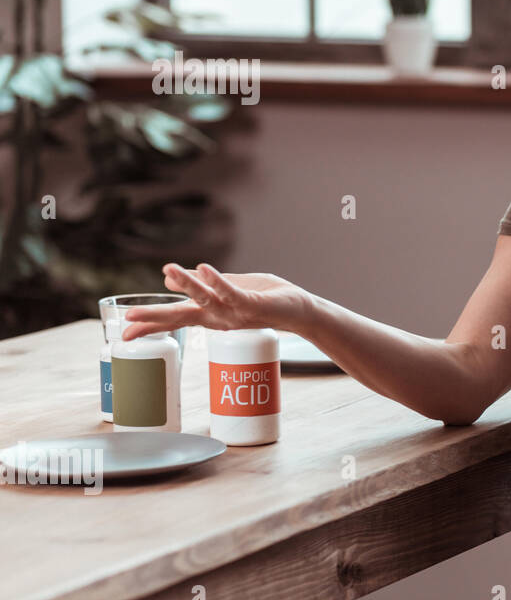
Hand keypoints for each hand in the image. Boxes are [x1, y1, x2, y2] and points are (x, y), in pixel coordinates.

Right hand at [121, 263, 311, 340]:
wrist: (299, 310)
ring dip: (187, 284)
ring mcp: (235, 312)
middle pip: (182, 316)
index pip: (176, 319)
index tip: (123, 332)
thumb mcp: (231, 289)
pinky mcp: (252, 304)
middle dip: (155, 318)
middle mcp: (218, 317)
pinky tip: (204, 268)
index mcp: (211, 314)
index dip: (150, 324)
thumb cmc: (266, 298)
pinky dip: (217, 280)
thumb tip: (171, 281)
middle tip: (127, 320)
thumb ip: (206, 285)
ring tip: (168, 269)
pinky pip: (231, 291)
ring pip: (205, 299)